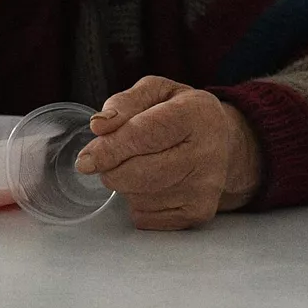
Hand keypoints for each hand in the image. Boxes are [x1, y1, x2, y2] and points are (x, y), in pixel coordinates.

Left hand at [75, 76, 262, 229]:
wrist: (221, 142)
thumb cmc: (180, 113)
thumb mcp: (155, 91)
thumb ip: (124, 103)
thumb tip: (99, 126)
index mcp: (196, 114)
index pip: (145, 135)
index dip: (111, 149)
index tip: (85, 160)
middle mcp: (207, 152)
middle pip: (140, 173)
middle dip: (111, 169)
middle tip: (106, 160)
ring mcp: (206, 186)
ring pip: (139, 197)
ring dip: (124, 184)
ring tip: (138, 165)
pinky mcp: (200, 212)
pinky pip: (147, 216)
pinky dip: (137, 202)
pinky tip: (150, 184)